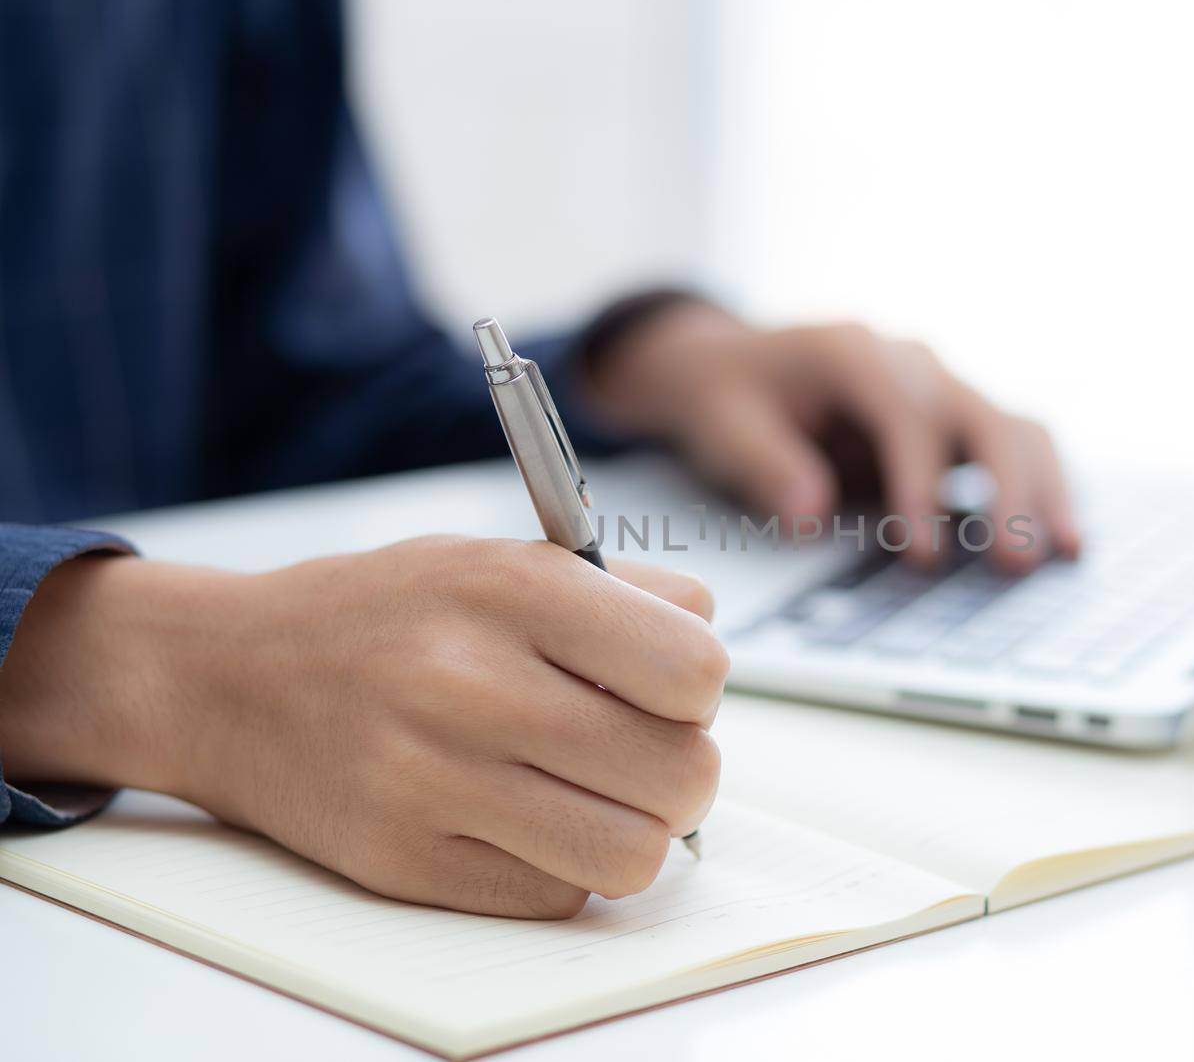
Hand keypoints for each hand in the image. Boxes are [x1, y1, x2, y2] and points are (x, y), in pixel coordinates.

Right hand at [0, 540, 726, 917]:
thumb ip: (622, 596)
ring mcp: (433, 782)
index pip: (695, 670)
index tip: (669, 690)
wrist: (224, 675)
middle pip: (681, 775)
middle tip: (640, 752)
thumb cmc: (382, 615)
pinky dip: (562, 869)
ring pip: (632, 856)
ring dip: (635, 831)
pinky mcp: (404, 862)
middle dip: (681, 769)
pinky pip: (556, 897)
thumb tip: (709, 673)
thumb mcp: (497, 558)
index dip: (698, 689)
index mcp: (512, 591)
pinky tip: (524, 822)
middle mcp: (472, 685)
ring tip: (594, 795)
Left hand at [587, 303, 1079, 570]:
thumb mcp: (722, 425)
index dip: (919, 484)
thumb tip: (809, 515)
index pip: (904, 415)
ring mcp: (940, 387)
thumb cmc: (726, 395)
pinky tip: (1061, 535)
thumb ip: (764, 465)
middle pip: (979, 415)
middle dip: (1004, 489)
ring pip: (1014, 427)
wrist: (729, 364)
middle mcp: (910, 361)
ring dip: (1042, 488)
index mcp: (852, 352)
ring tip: (1061, 551)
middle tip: (1013, 560)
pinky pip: (1012, 445)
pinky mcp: (953, 419)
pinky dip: (1040, 486)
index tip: (923, 552)